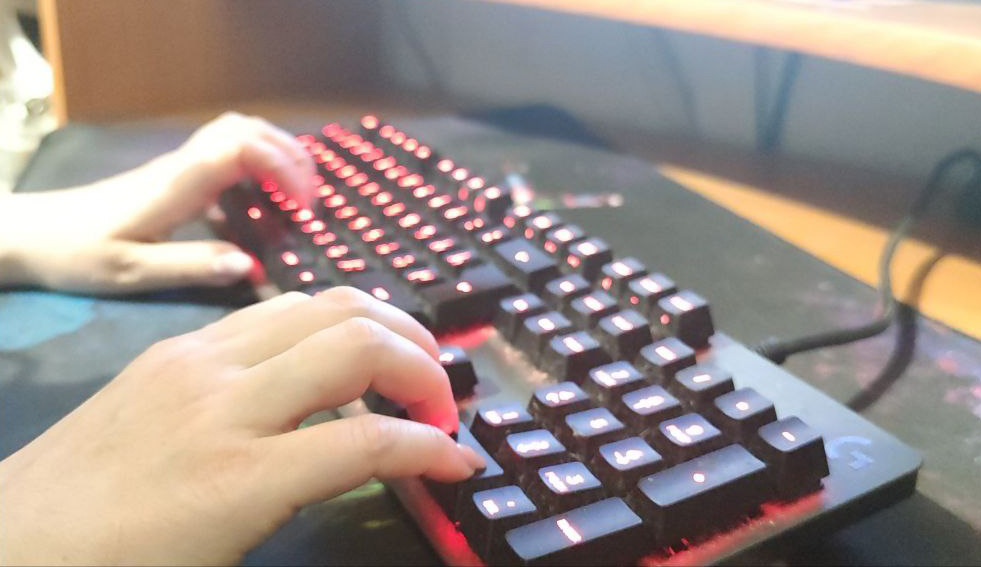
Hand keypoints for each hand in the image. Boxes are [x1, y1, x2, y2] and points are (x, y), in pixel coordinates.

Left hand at [0, 112, 315, 292]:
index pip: (240, 148)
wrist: (36, 234)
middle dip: (289, 157)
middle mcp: (182, 166)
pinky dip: (257, 166)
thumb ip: (192, 266)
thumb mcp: (132, 270)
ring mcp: (179, 167)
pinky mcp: (176, 176)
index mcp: (176, 183)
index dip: (282, 169)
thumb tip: (252, 268)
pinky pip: (227, 154)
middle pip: (247, 130)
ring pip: (238, 134)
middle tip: (310, 201)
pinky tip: (263, 204)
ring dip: (276, 155)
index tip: (302, 208)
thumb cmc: (80, 253)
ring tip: (297, 196)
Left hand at [0, 288, 481, 565]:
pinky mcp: (177, 345)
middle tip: (441, 409)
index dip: (433, 452)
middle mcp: (222, 402)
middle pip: (357, 344)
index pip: (369, 445)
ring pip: (321, 304)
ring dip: (385, 327)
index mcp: (235, 480)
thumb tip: (370, 462)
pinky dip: (329, 321)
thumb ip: (305, 497)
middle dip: (424, 369)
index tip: (460, 467)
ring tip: (409, 364)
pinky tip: (337, 353)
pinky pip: (275, 310)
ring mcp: (196, 360)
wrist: (8, 542)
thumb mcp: (226, 551)